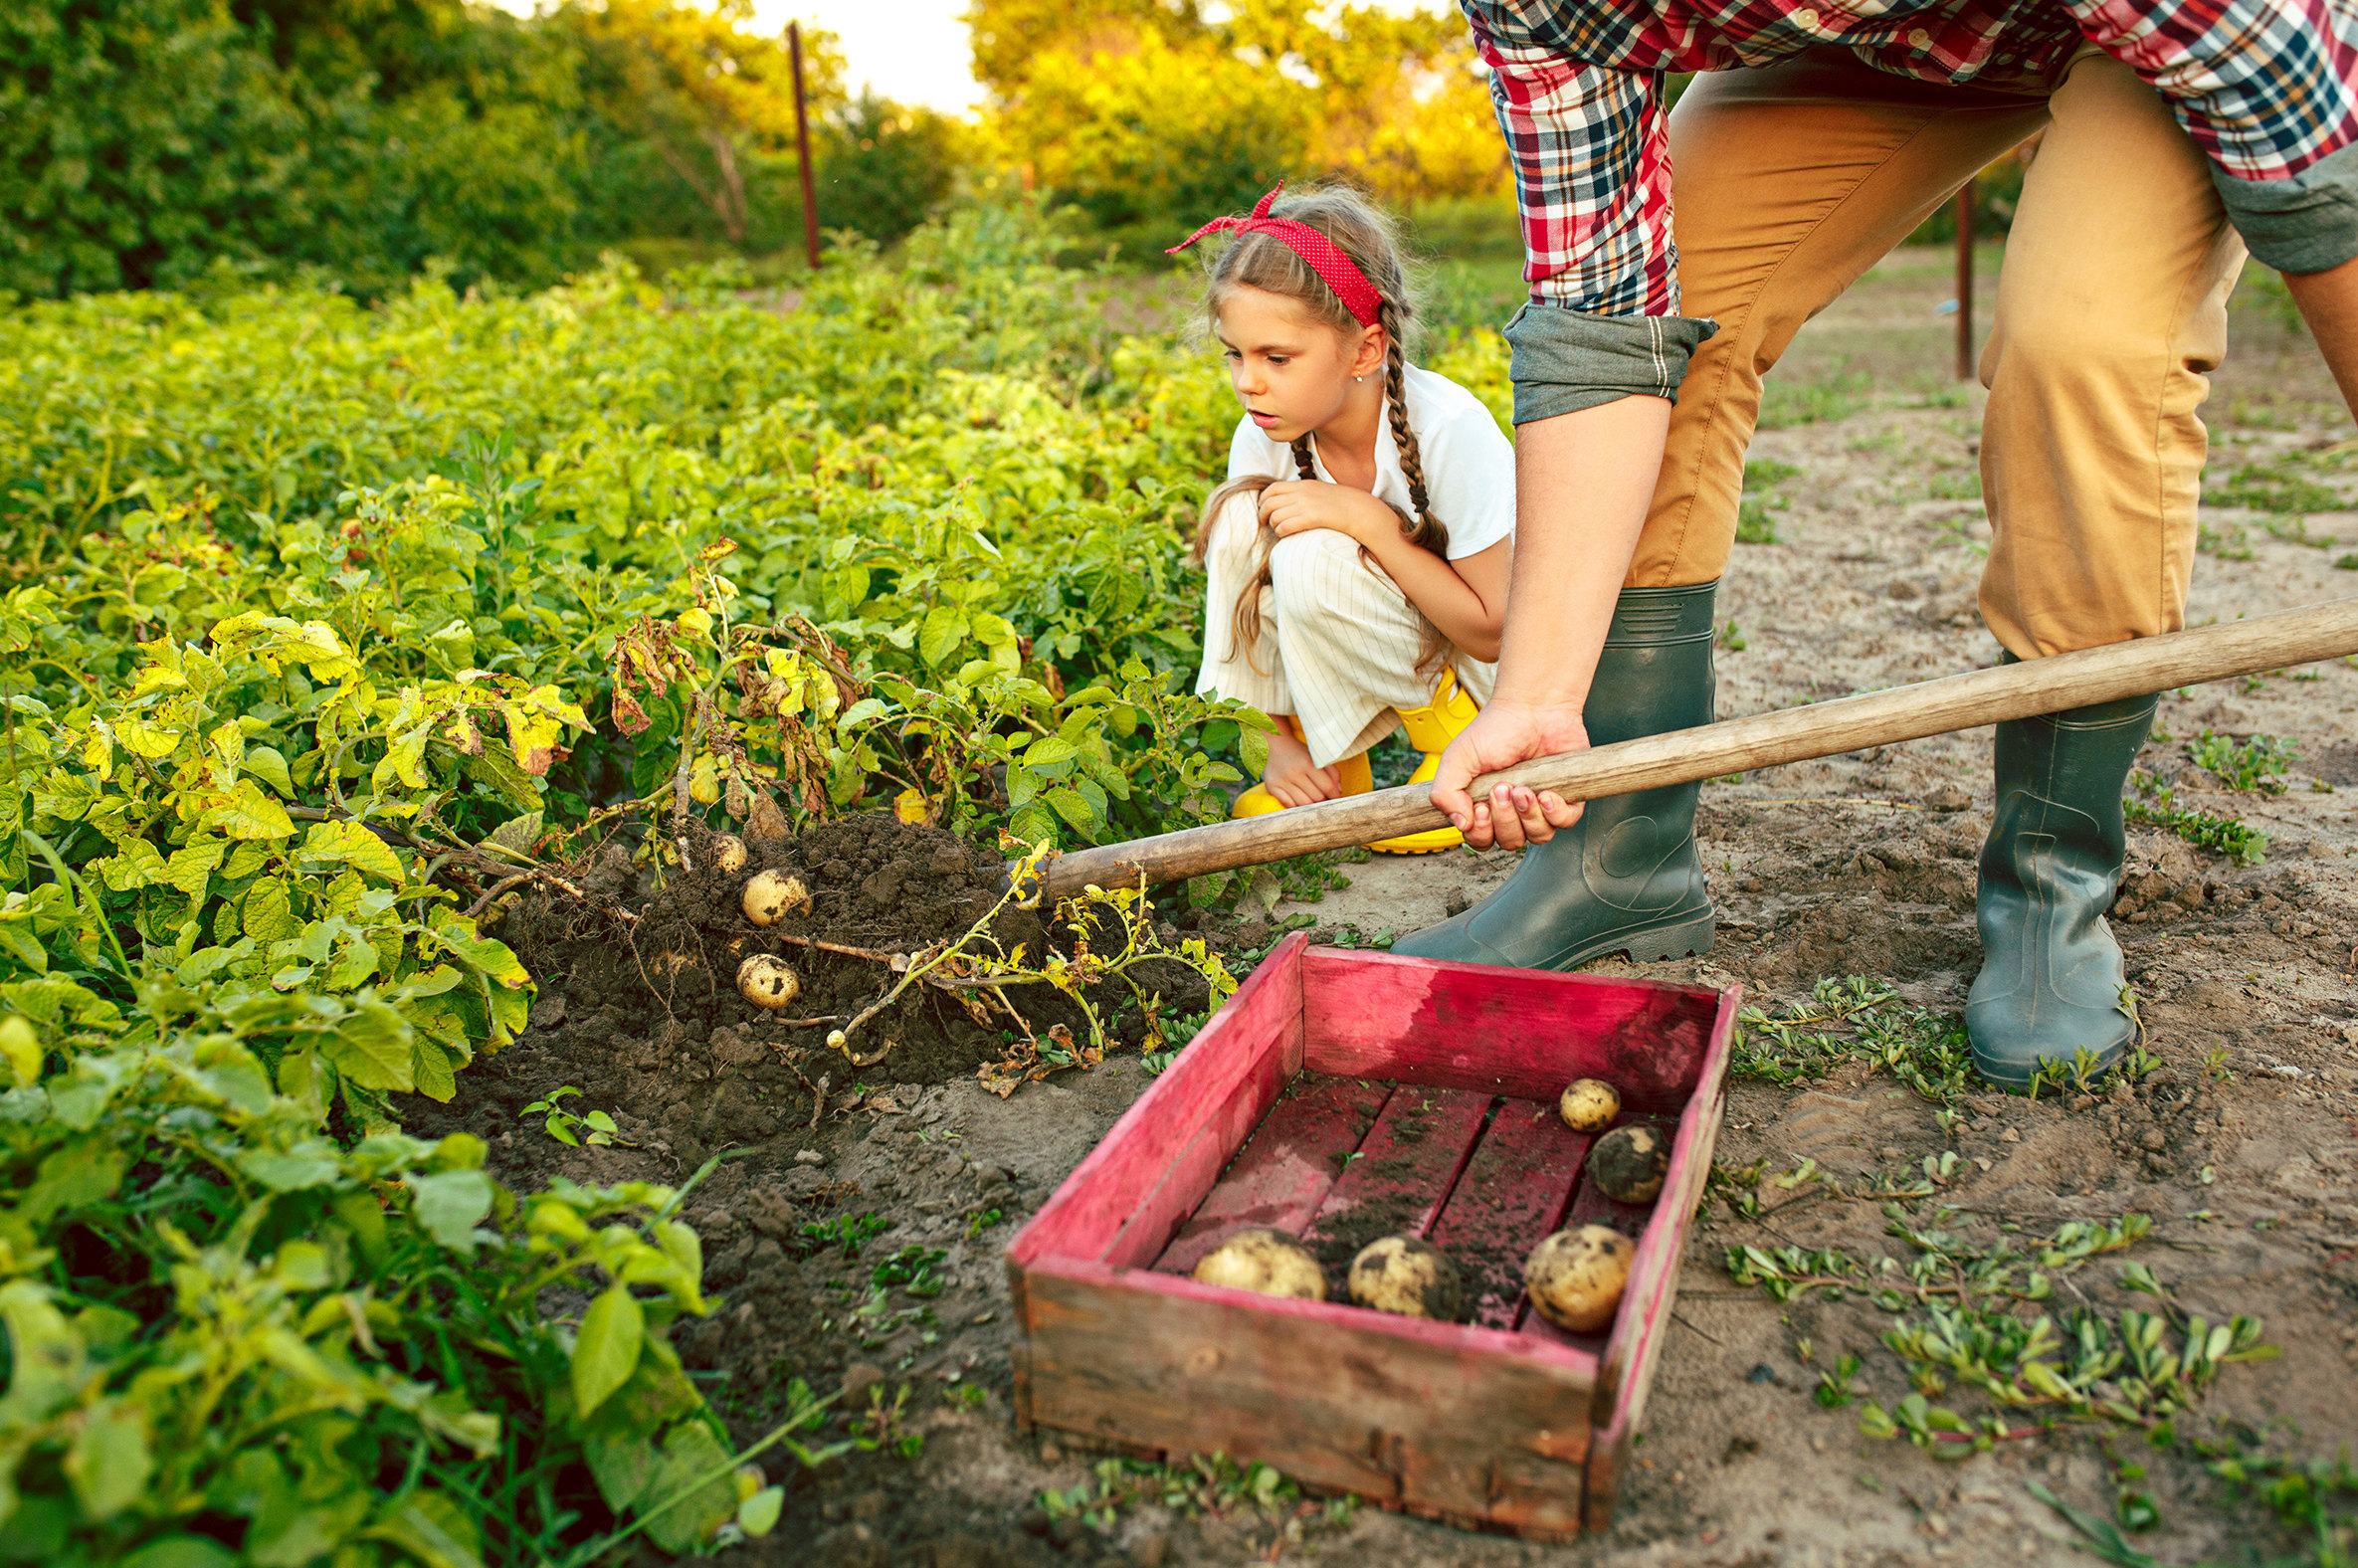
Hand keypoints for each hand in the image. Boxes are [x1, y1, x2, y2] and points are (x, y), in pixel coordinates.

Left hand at [1257, 480, 1393, 544]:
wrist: (1362, 511)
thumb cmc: (1343, 505)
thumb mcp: (1321, 493)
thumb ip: (1305, 495)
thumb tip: (1290, 504)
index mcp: (1303, 485)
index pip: (1272, 489)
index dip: (1262, 500)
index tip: (1263, 510)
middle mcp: (1302, 493)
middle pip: (1269, 503)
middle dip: (1262, 515)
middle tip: (1263, 524)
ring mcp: (1307, 505)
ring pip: (1275, 516)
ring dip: (1273, 525)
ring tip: (1278, 531)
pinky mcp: (1312, 517)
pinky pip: (1285, 526)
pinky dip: (1281, 532)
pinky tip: (1286, 535)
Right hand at [1261, 725, 1343, 807]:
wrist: (1274, 744)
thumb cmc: (1299, 752)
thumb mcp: (1317, 757)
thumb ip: (1332, 772)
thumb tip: (1338, 791)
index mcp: (1307, 763)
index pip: (1327, 787)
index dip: (1335, 795)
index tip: (1336, 797)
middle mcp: (1294, 772)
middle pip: (1316, 797)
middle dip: (1324, 799)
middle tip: (1324, 797)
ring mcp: (1281, 781)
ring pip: (1304, 804)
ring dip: (1311, 804)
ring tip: (1312, 798)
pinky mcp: (1271, 786)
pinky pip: (1289, 804)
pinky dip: (1296, 804)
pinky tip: (1299, 798)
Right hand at [1428, 699, 1588, 850]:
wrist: (1534, 707)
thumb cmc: (1497, 729)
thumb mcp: (1457, 759)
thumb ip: (1445, 794)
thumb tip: (1460, 824)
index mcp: (1484, 805)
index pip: (1480, 839)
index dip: (1481, 832)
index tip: (1481, 807)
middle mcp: (1513, 810)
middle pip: (1509, 841)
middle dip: (1505, 818)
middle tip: (1502, 787)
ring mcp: (1540, 806)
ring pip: (1537, 836)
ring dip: (1529, 815)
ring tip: (1524, 787)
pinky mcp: (1566, 798)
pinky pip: (1564, 823)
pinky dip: (1555, 813)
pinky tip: (1546, 792)